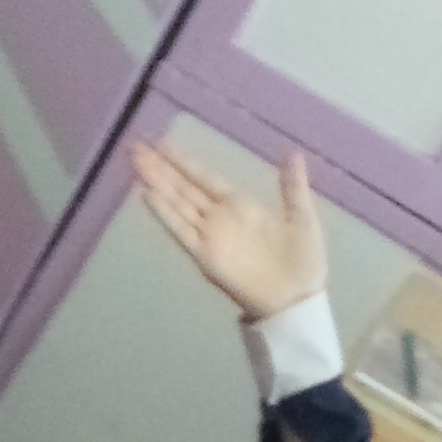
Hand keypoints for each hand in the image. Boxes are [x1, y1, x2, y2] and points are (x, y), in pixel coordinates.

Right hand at [130, 139, 326, 320]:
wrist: (296, 299)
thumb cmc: (303, 260)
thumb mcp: (302, 217)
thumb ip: (292, 187)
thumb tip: (292, 152)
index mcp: (240, 205)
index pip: (205, 178)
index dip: (184, 161)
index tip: (163, 142)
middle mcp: (219, 217)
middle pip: (184, 187)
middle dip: (161, 168)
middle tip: (137, 145)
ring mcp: (210, 236)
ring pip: (178, 204)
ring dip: (158, 183)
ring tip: (137, 162)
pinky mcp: (205, 256)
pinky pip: (182, 231)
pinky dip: (166, 214)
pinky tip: (150, 195)